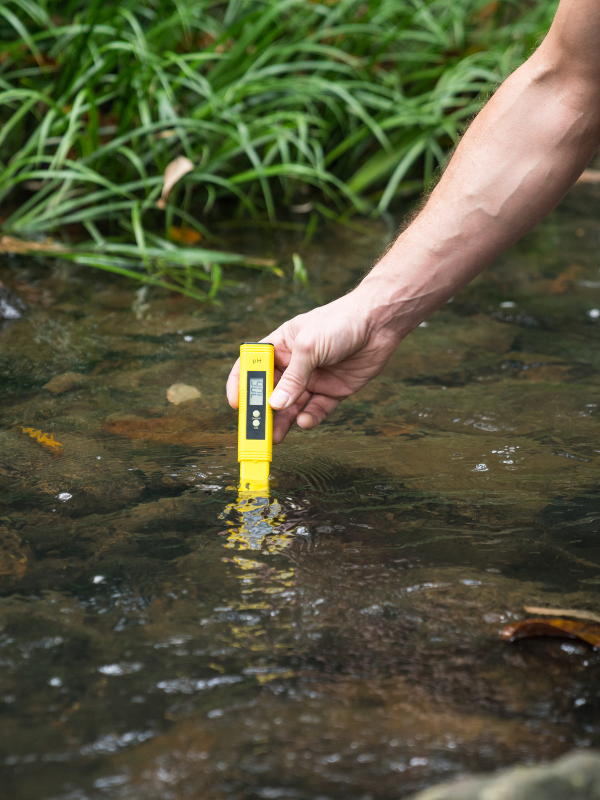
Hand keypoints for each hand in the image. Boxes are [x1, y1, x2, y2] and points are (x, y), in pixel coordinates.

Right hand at [226, 287, 400, 442]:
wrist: (379, 323)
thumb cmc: (339, 322)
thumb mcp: (309, 347)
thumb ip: (292, 377)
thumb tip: (275, 405)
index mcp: (281, 346)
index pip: (252, 365)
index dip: (240, 384)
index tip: (236, 404)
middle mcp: (294, 364)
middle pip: (271, 392)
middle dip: (263, 411)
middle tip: (256, 431)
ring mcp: (313, 379)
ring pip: (292, 406)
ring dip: (283, 422)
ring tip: (276, 438)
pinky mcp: (333, 391)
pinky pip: (317, 410)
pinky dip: (310, 418)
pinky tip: (305, 422)